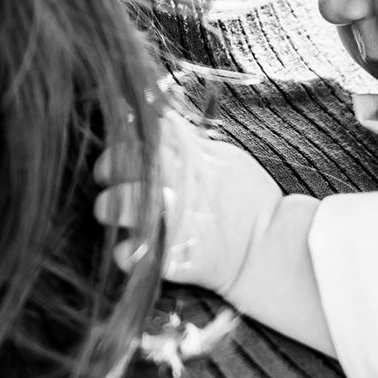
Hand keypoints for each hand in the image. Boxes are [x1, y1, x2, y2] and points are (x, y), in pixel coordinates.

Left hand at [94, 108, 282, 296]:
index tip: (116, 157)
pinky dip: (124, 251)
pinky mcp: (168, 259)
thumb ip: (189, 141)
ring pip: (113, 207)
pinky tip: (130, 248)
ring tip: (115, 215)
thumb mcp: (225, 156)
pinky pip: (127, 254)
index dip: (117, 148)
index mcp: (184, 158)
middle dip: (106, 173)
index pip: (134, 140)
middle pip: (115, 169)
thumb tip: (161, 118)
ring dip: (109, 209)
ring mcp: (168, 221)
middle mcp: (171, 184)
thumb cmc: (251, 198)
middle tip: (109, 184)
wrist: (272, 246)